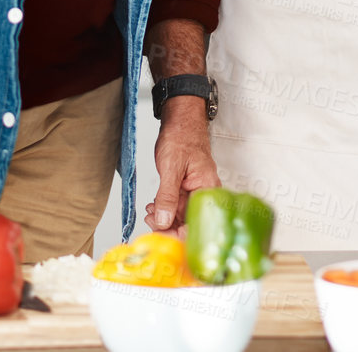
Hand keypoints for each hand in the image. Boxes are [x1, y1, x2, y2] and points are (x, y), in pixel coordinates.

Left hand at [145, 101, 219, 230]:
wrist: (180, 120)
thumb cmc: (182, 136)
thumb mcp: (171, 167)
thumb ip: (167, 196)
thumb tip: (163, 221)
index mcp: (207, 189)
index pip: (197, 223)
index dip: (179, 234)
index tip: (161, 236)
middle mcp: (204, 193)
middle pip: (188, 223)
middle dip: (167, 226)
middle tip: (151, 222)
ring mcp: (195, 192)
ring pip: (180, 216)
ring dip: (164, 218)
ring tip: (150, 212)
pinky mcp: (186, 190)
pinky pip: (176, 206)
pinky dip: (164, 209)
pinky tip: (154, 207)